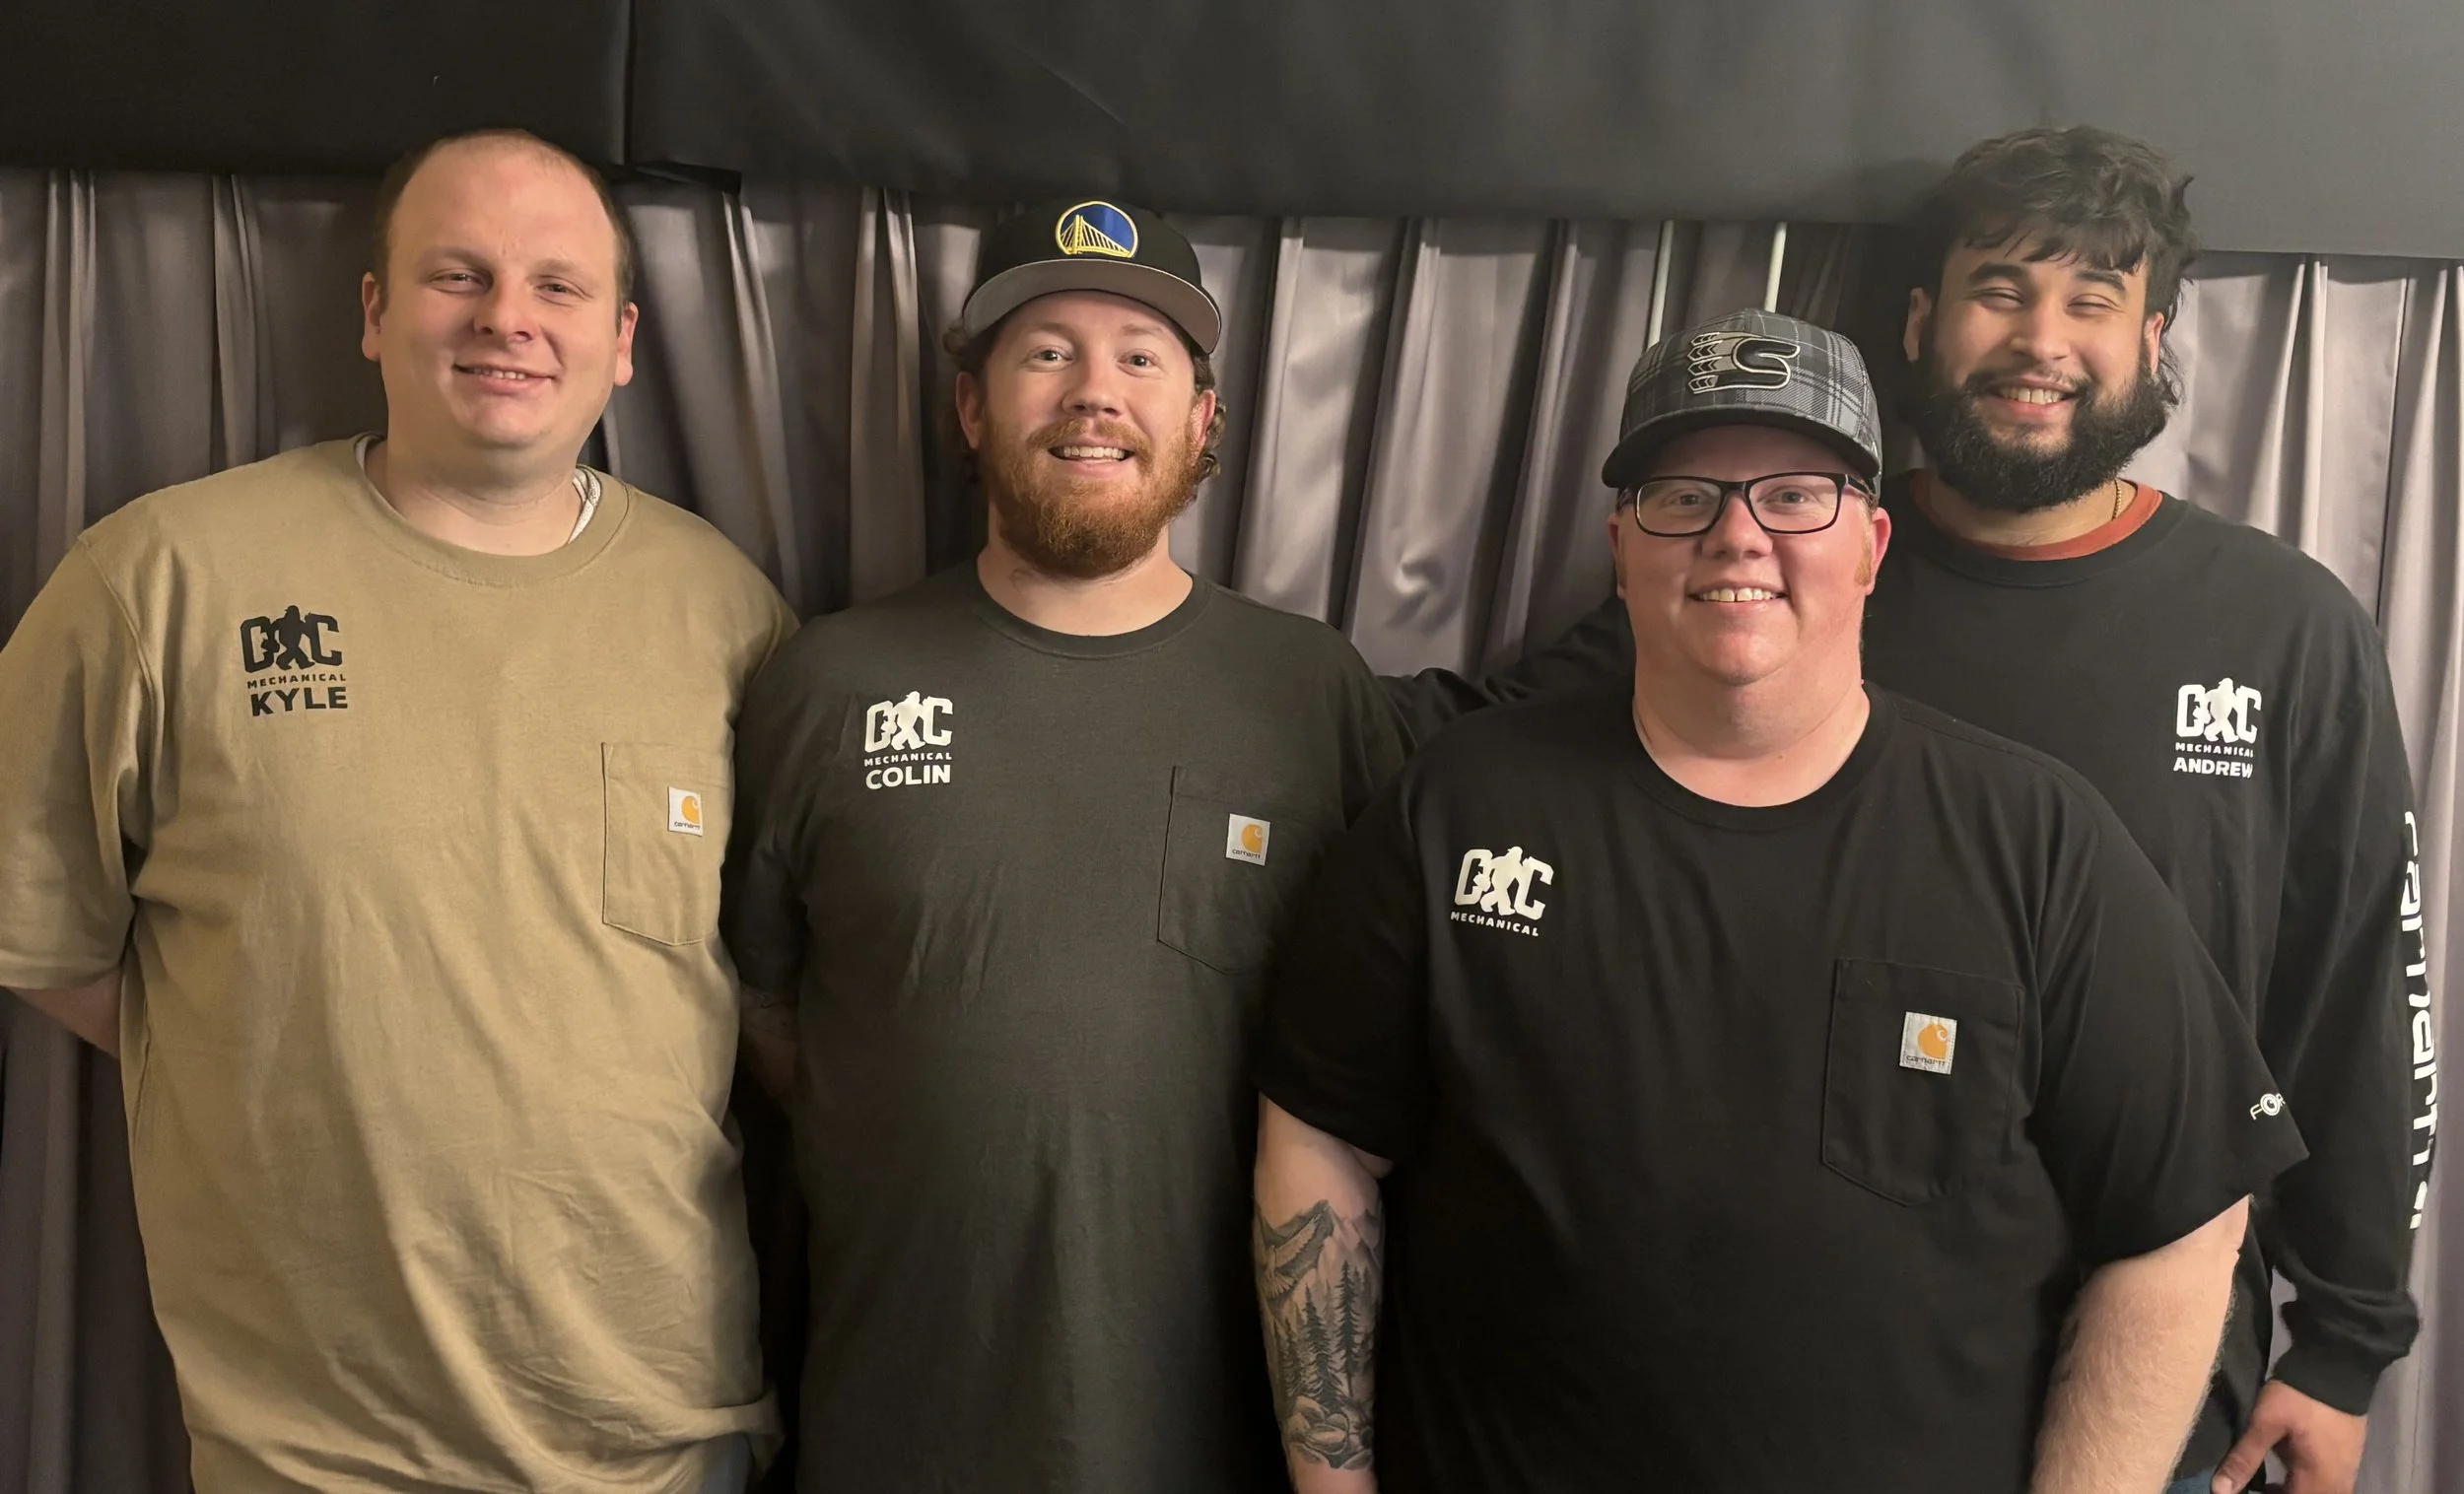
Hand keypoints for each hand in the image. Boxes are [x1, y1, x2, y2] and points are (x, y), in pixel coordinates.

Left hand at [2211, 1380, 2365, 1493]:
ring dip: (2289, 1490)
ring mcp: (2346, 1471)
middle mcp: (2338, 1483)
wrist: (2337, 1364)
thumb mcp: (2265, 1423)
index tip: (2243, 1493)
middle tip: (2249, 1487)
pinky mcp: (2345, 1459)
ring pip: (2314, 1492)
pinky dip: (2301, 1483)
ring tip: (2260, 1483)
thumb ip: (2244, 1458)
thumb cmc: (2300, 1395)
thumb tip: (2220, 1490)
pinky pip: (2323, 1483)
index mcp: (2320, 1480)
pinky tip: (2280, 1473)